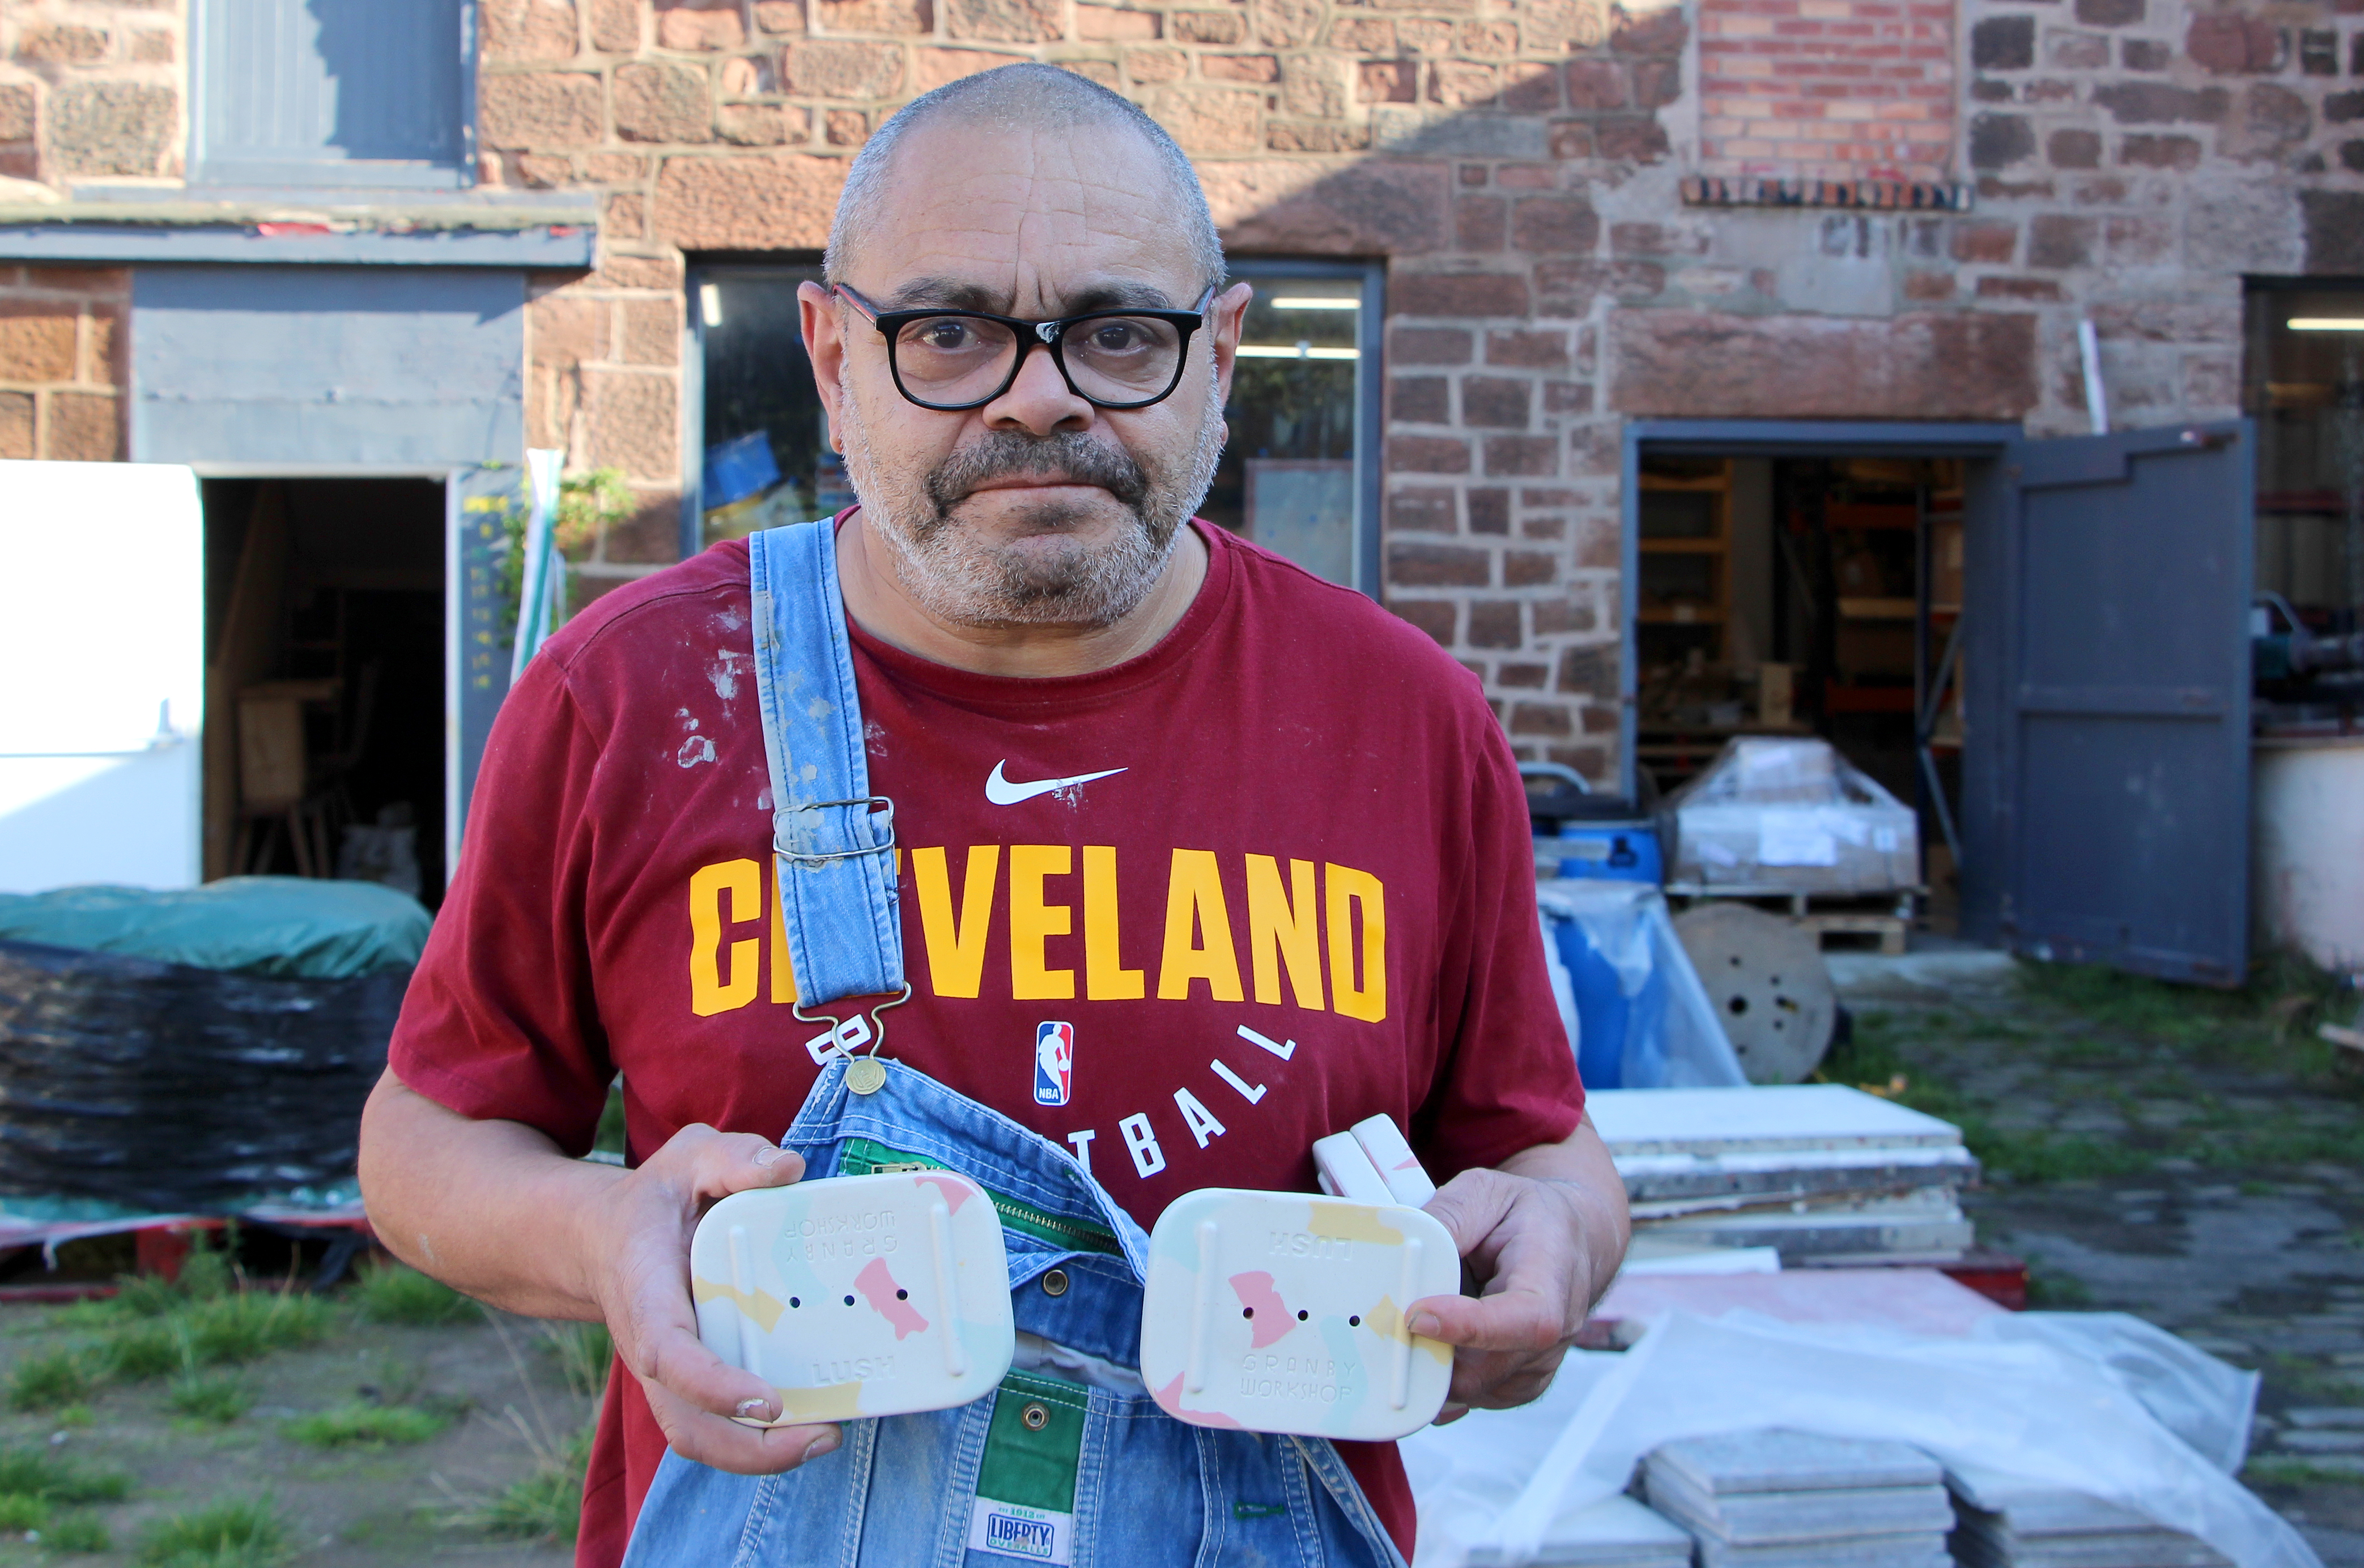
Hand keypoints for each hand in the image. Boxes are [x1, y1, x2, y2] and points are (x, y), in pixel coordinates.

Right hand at [580, 1124, 840, 1472]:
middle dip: (749, 1449)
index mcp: (647, 1294)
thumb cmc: (654, 1200)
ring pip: (700, 1438)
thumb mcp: (689, 1159)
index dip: (712, 1386)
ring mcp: (668, 1373)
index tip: (765, 1401)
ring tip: (827, 1437)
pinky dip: (759, 1437)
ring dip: (760, 1455)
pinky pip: (716, 1424)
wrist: (603, 1238)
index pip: (667, 1354)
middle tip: (822, 1435)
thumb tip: (788, 1169)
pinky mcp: (690, 1379)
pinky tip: (814, 1418)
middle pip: (686, 1425)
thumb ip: (734, 1158)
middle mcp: (653, 1347)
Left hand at [1408, 1165, 1618, 1420]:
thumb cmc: (1527, 1216)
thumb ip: (1446, 1219)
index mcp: (1552, 1282)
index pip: (1521, 1321)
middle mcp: (1553, 1336)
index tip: (1416, 1316)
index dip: (1465, 1327)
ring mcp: (1536, 1368)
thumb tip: (1404, 1247)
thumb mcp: (1485, 1193)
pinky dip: (1441, 1375)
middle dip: (1427, 1353)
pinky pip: (1468, 1398)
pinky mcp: (1516, 1387)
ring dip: (1431, 1362)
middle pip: (1484, 1371)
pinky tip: (1436, 1338)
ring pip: (1469, 1391)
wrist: (1564, 1240)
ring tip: (1422, 1316)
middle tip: (1388, 1321)